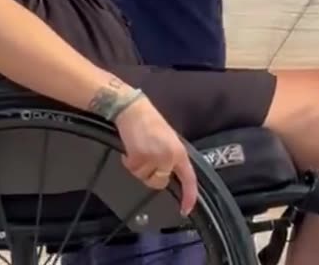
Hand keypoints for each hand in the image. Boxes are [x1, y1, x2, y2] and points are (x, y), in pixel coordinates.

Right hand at [113, 96, 197, 215]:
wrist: (133, 110)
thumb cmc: (150, 122)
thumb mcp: (169, 140)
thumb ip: (171, 159)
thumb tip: (168, 175)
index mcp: (180, 152)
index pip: (189, 178)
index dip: (189, 195)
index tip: (186, 208)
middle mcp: (169, 158)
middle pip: (159, 182)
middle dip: (151, 174)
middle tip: (147, 155)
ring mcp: (154, 159)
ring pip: (144, 177)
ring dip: (139, 167)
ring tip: (139, 148)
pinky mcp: (139, 158)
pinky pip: (133, 170)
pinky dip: (129, 162)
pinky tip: (131, 148)